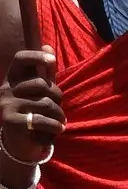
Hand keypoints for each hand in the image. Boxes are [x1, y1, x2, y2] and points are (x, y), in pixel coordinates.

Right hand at [0, 49, 64, 169]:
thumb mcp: (39, 93)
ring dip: (59, 115)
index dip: (36, 56)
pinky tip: (58, 129)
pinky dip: (55, 126)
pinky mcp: (11, 121)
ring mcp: (7, 105)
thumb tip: (48, 45)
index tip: (52, 60)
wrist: (20, 143)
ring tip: (60, 121)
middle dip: (58, 97)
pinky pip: (41, 119)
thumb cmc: (33, 113)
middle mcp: (6, 89)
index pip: (21, 59)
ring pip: (45, 104)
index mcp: (13, 79)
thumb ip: (45, 73)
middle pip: (42, 84)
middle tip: (60, 108)